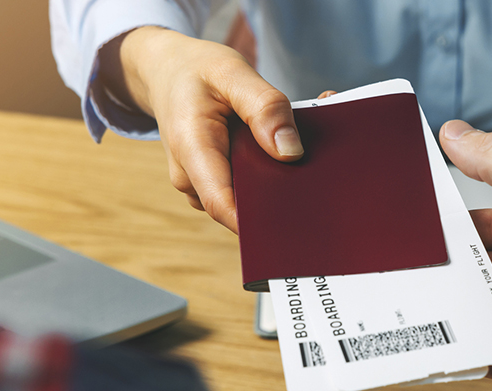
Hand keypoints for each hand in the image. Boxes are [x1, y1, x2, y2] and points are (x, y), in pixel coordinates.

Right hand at [101, 27, 336, 232]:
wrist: (168, 71)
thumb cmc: (198, 70)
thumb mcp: (232, 72)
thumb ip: (264, 108)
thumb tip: (291, 152)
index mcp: (191, 149)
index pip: (223, 204)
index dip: (260, 219)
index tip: (301, 214)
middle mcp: (193, 175)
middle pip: (243, 205)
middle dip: (282, 189)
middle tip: (322, 163)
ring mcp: (202, 181)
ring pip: (248, 196)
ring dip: (277, 176)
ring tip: (304, 141)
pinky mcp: (215, 179)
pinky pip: (245, 185)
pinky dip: (267, 168)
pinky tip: (283, 144)